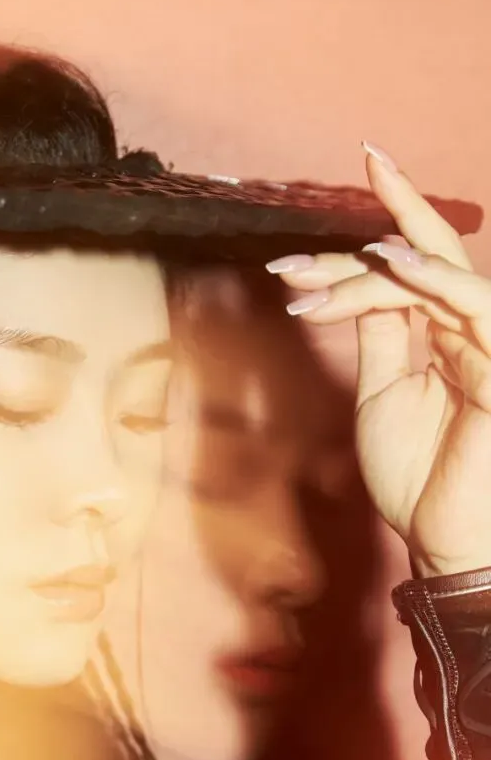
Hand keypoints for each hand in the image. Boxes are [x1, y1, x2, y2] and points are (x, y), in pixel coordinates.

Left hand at [267, 145, 490, 578]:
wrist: (445, 536)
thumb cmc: (418, 476)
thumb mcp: (381, 394)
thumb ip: (380, 338)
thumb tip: (355, 291)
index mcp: (443, 336)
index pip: (402, 277)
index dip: (349, 262)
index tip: (287, 267)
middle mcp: (469, 329)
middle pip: (423, 258)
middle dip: (381, 222)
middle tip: (310, 237)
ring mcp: (487, 343)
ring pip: (436, 275)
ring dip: (376, 267)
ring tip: (324, 269)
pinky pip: (472, 305)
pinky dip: (432, 278)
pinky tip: (391, 263)